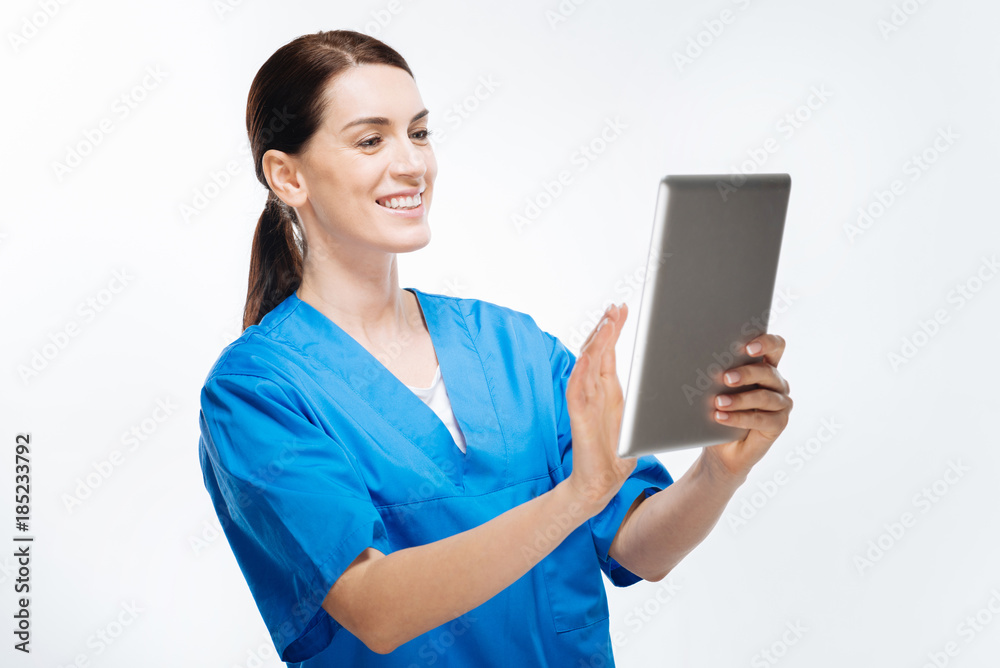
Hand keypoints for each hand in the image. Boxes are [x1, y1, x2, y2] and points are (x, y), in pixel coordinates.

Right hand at [564, 303, 638, 513]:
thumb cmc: (617, 454)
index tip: (621, 308)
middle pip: (596, 351)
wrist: (600, 483)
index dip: (613, 329)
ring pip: (586, 364)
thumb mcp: (638, 420)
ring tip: (605, 324)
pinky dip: (580, 371)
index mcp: (608, 389)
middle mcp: (594, 391)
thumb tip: (676, 387)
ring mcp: (584, 402)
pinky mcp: (578, 417)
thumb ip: (647, 402)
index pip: (608, 351)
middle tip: (615, 307)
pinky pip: (577, 390)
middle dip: (605, 328)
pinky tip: (587, 356)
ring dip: (595, 343)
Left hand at [704, 334, 792, 481]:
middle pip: (768, 372)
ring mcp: (781, 403)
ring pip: (764, 397)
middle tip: (726, 378)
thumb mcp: (718, 389)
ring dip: (739, 399)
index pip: (776, 346)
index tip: (748, 347)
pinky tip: (721, 417)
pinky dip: (739, 418)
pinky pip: (762, 419)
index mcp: (765, 366)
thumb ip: (720, 374)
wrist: (722, 448)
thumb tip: (701, 360)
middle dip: (746, 373)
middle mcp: (777, 383)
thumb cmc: (720, 411)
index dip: (766, 343)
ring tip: (718, 402)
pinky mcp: (780, 423)